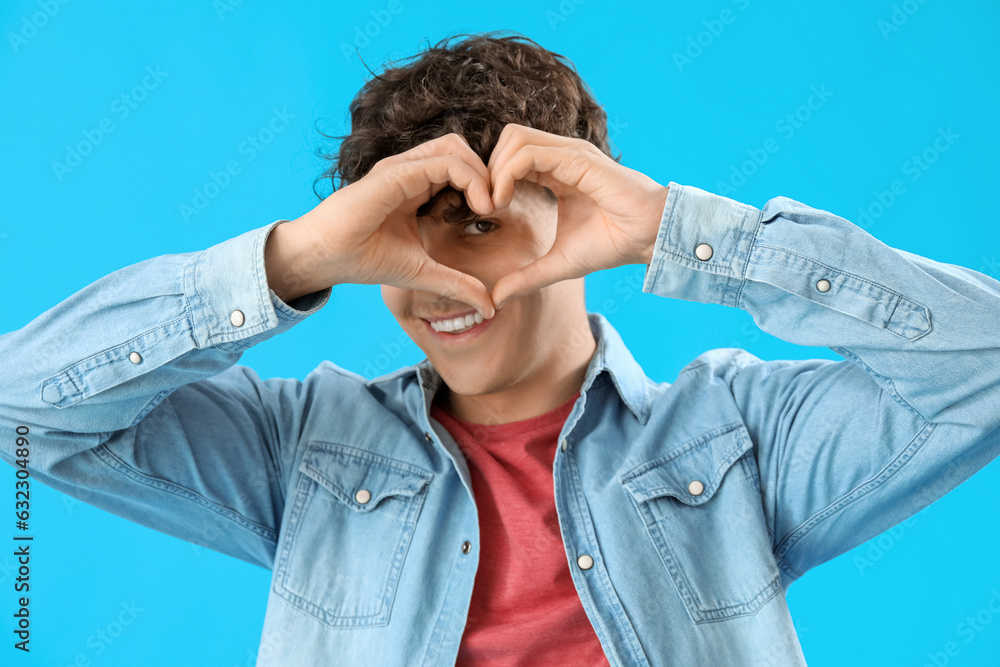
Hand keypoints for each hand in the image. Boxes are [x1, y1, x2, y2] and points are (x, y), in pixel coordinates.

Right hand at [265, 133, 496, 317]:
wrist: (327, 257)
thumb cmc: (365, 258)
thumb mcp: (424, 273)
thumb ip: (457, 284)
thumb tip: (489, 307)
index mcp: (416, 186)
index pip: (459, 166)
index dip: (483, 184)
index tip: (495, 214)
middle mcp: (410, 171)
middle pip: (461, 149)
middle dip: (488, 173)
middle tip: (498, 206)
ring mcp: (403, 168)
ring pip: (456, 148)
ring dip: (482, 173)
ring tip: (490, 206)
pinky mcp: (396, 174)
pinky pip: (444, 162)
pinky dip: (471, 179)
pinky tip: (480, 206)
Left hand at [487, 123, 668, 309]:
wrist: (649, 238)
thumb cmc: (613, 244)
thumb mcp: (558, 264)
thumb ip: (526, 277)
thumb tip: (495, 299)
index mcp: (556, 170)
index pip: (511, 156)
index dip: (491, 179)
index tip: (484, 212)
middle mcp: (561, 155)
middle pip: (507, 139)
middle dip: (487, 169)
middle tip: (484, 206)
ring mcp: (569, 152)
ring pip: (513, 139)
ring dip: (494, 170)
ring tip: (493, 204)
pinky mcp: (577, 158)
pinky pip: (528, 153)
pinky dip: (507, 173)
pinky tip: (504, 201)